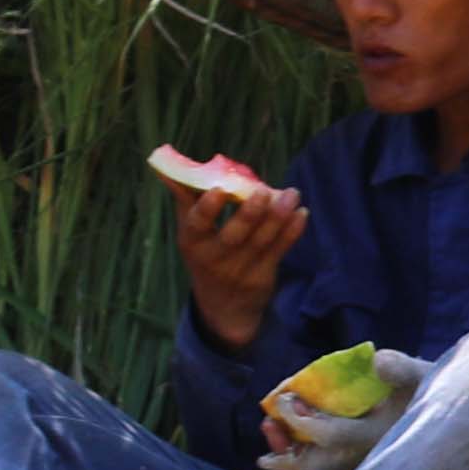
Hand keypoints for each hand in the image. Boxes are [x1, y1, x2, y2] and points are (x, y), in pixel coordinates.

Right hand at [167, 166, 307, 352]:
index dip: (208, 208)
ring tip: (292, 194)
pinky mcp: (263, 276)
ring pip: (262, 241)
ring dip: (279, 216)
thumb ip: (185, 198)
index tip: (221, 188)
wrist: (222, 305)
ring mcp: (240, 270)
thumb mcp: (190, 232)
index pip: (197, 224)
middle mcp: (214, 257)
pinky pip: (279, 251)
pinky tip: (302, 212)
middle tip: (265, 191)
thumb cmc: (205, 255)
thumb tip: (167, 164)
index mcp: (192, 242)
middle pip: (234, 235)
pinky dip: (293, 232)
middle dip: (250, 213)